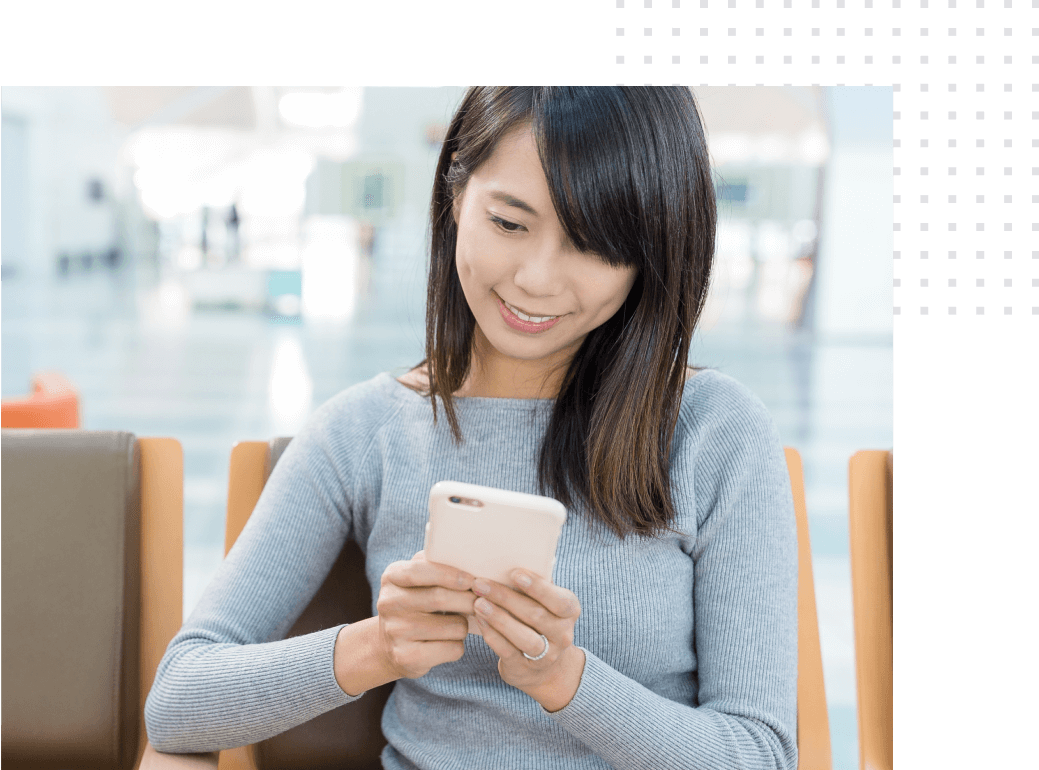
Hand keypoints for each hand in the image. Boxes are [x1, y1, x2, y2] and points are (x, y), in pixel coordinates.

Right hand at [376, 550, 476, 679]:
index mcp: (392, 577)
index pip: (419, 571)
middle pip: (439, 598)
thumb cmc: (417, 603)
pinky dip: (458, 645)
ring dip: (464, 625)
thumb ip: (436, 564)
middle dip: (469, 599)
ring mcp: (394, 632)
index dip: (449, 574)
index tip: (472, 580)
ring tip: (459, 623)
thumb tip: (471, 560)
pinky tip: (449, 641)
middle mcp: (388, 603)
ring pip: (452, 626)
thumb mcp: (418, 580)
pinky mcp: (405, 657)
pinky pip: (451, 649)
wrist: (390, 644)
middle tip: (484, 600)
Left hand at [471, 569, 581, 695]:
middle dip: (505, 598)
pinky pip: (508, 651)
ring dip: (498, 618)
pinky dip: (492, 635)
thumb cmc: (538, 618)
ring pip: (523, 637)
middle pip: (535, 615)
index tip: (514, 573)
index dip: (538, 587)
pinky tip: (479, 620)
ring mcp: (546, 655)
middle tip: (480, 583)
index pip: (559, 600)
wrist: (544, 666)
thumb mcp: (544, 601)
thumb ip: (535, 584)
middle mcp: (562, 634)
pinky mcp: (524, 669)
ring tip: (478, 603)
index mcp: (570, 611)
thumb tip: (509, 558)